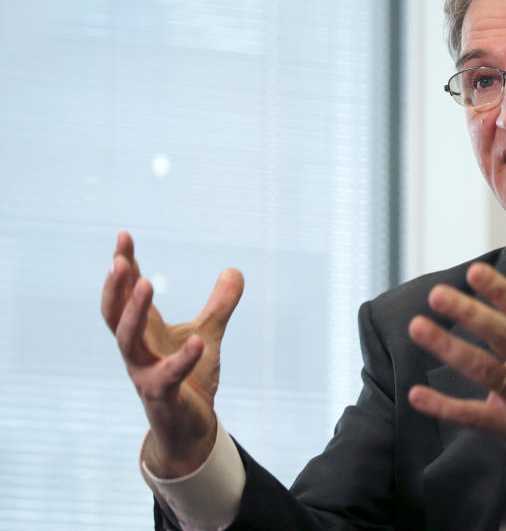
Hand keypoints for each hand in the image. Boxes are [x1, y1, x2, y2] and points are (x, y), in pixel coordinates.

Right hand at [100, 231, 243, 477]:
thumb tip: (234, 270)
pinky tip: (198, 342)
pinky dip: (183, 358)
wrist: (190, 428)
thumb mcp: (208, 332)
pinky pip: (167, 376)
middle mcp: (138, 350)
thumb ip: (219, 304)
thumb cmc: (190, 379)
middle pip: (114, 314)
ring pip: (127, 341)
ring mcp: (145, 373)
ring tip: (145, 283)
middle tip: (120, 259)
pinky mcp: (162, 396)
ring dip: (134, 312)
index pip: (127, 293)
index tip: (123, 235)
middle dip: (116, 286)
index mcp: (146, 331)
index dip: (125, 265)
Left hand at [407, 262, 505, 498]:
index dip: (500, 291)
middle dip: (470, 313)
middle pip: (504, 336)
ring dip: (450, 348)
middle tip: (438, 294)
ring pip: (485, 370)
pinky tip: (417, 395)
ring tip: (419, 327)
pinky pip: (474, 416)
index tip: (474, 271)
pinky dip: (445, 407)